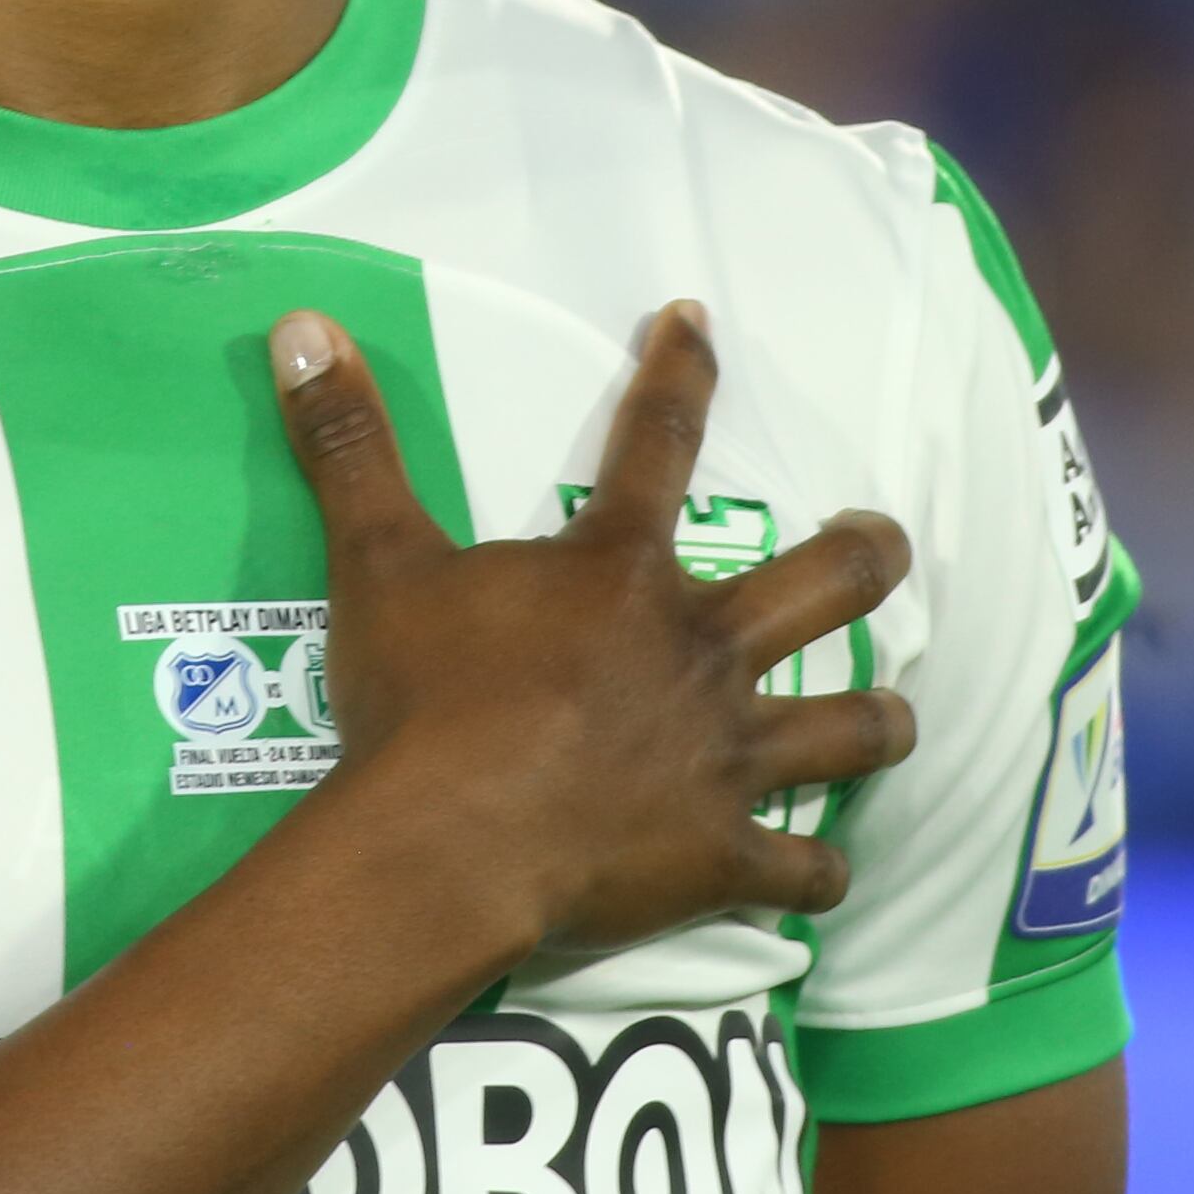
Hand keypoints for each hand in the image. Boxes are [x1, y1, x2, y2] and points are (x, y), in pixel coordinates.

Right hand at [269, 298, 913, 955]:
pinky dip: (817, 871)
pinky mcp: (721, 853)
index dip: (679, 371)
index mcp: (619, 573)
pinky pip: (803, 870)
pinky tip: (821, 869)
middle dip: (869, 553)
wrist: (446, 846)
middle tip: (880, 541)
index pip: (657, 440)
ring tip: (891, 710)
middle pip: (830, 584)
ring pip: (852, 727)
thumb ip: (350, 445)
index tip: (695, 322)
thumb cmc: (418, 701)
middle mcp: (699, 650)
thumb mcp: (374, 560)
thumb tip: (303, 326)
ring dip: (878, 717)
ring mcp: (724, 756)